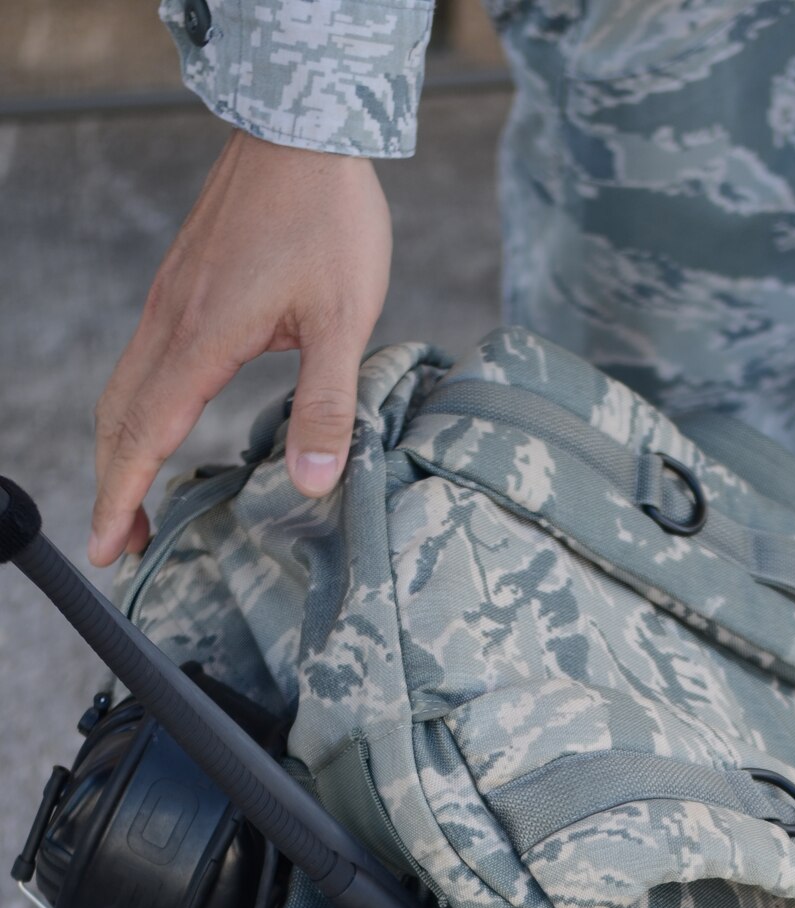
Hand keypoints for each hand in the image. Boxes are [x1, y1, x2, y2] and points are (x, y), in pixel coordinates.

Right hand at [90, 129, 391, 565]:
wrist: (303, 128)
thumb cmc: (328, 218)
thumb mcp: (344, 320)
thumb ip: (327, 405)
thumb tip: (314, 482)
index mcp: (203, 338)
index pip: (146, 436)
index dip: (122, 497)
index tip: (106, 547)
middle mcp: (171, 321)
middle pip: (120, 419)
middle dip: (115, 486)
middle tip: (121, 545)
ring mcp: (171, 300)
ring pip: (124, 389)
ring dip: (122, 450)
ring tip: (135, 501)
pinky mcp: (183, 285)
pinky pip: (142, 361)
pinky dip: (136, 410)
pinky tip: (160, 428)